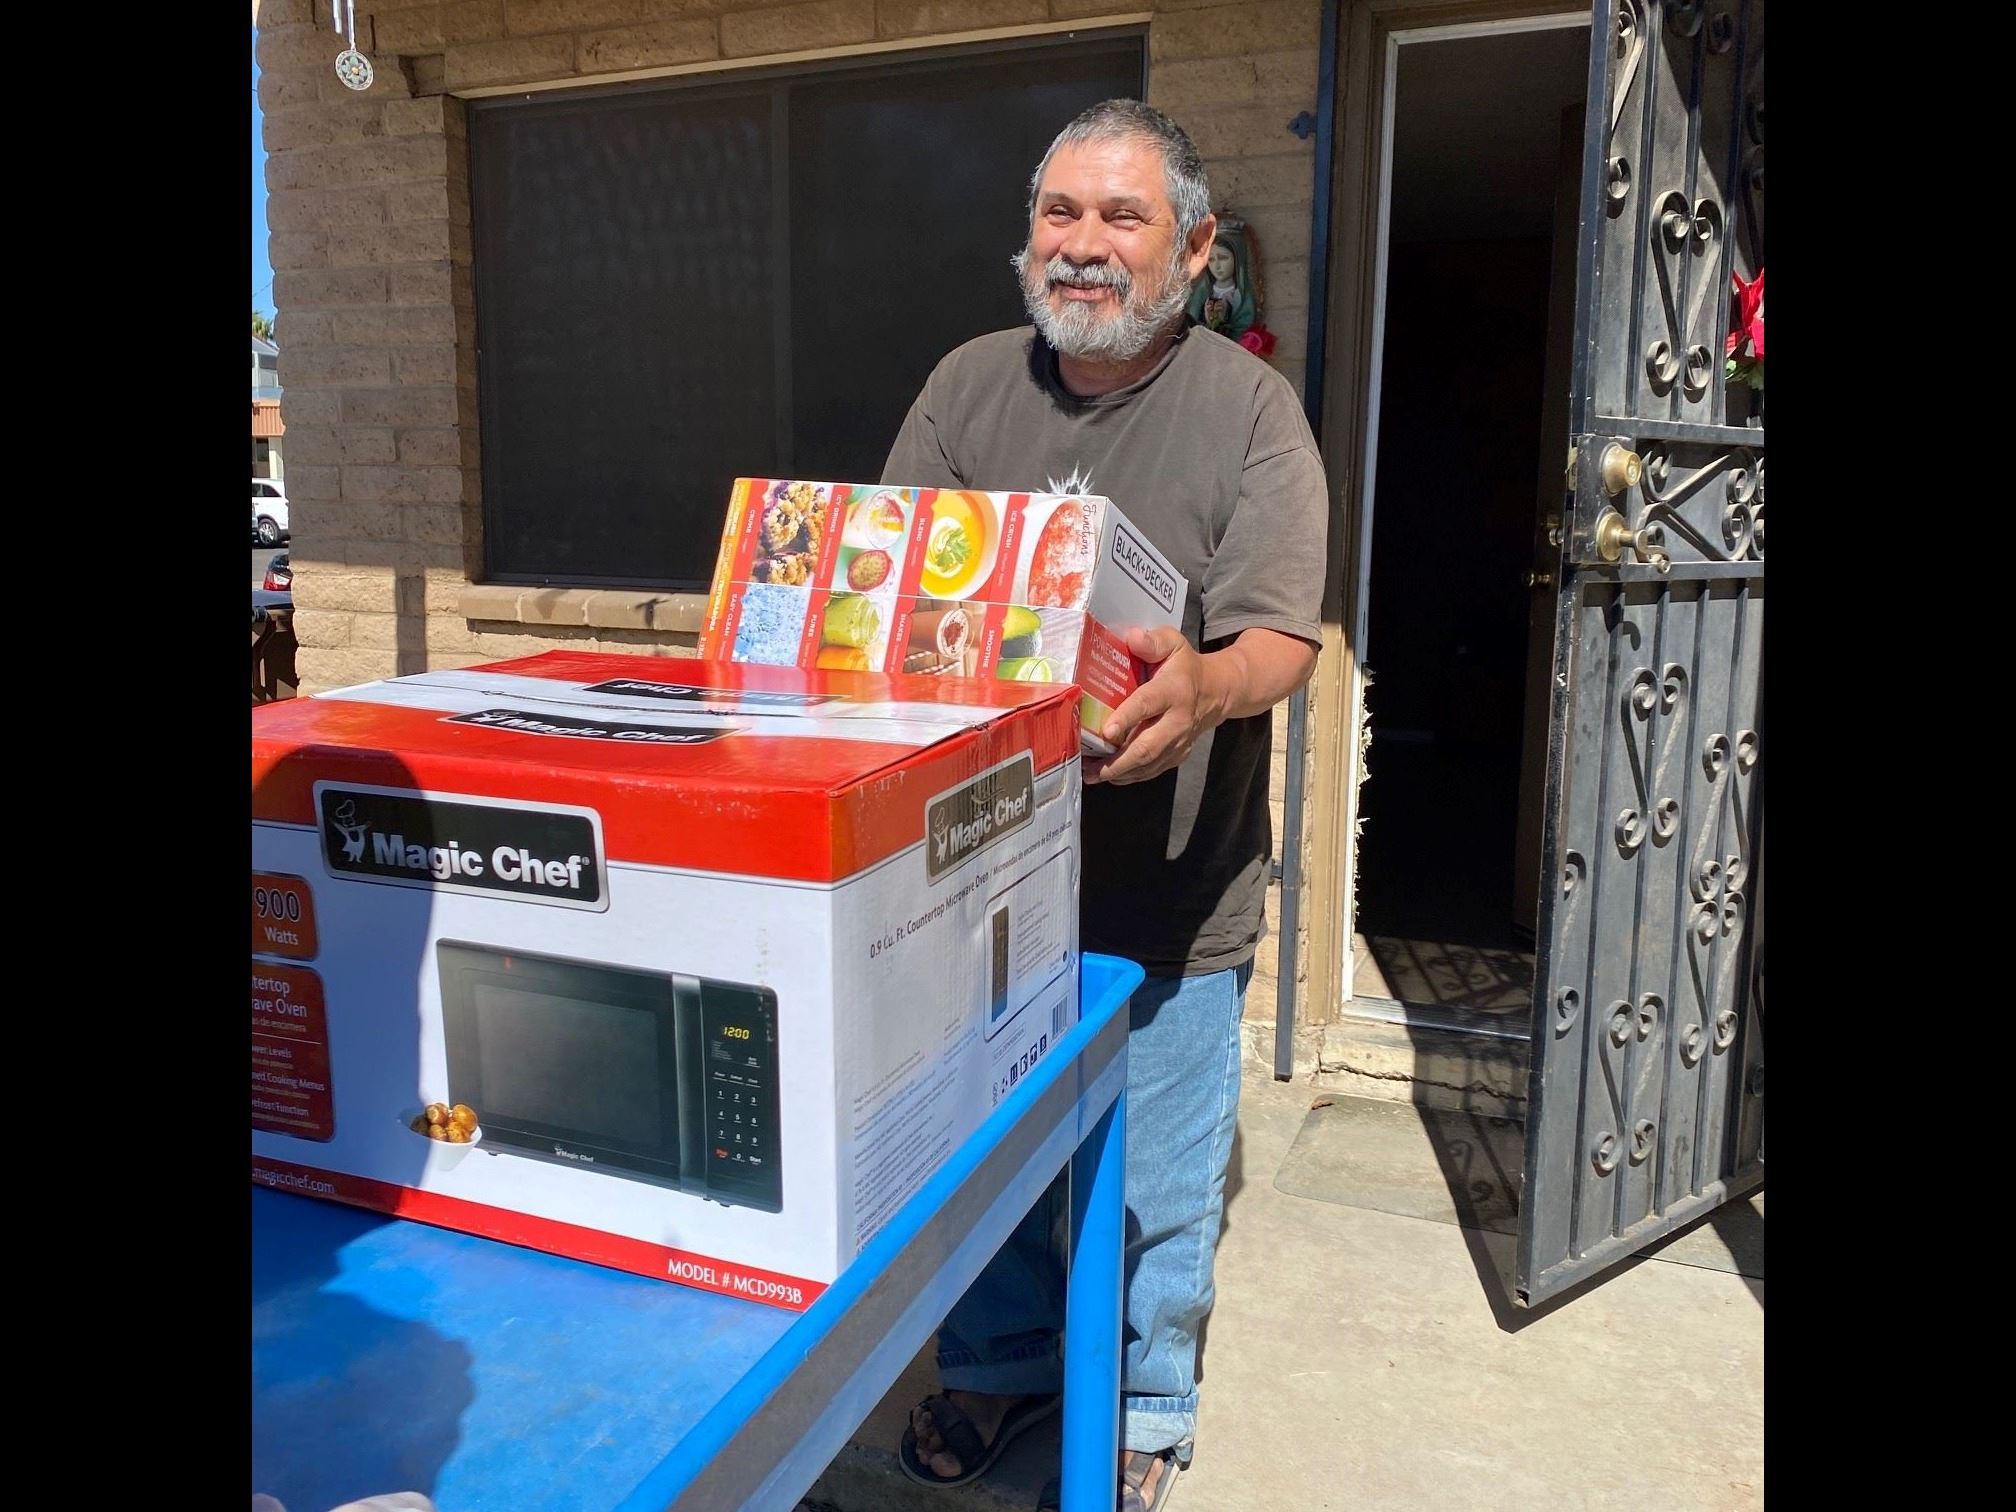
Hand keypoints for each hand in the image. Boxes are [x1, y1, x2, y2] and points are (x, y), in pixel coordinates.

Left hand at [1086, 627, 1222, 786]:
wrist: (1217, 692)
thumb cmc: (1185, 666)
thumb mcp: (1174, 644)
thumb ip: (1154, 641)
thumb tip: (1132, 637)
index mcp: (1173, 690)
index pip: (1148, 704)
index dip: (1127, 717)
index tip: (1107, 730)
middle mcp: (1178, 720)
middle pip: (1147, 745)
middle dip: (1118, 760)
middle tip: (1090, 767)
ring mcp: (1178, 741)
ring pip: (1148, 763)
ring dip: (1119, 772)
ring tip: (1091, 775)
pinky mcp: (1177, 755)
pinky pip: (1153, 770)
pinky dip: (1131, 776)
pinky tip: (1110, 776)